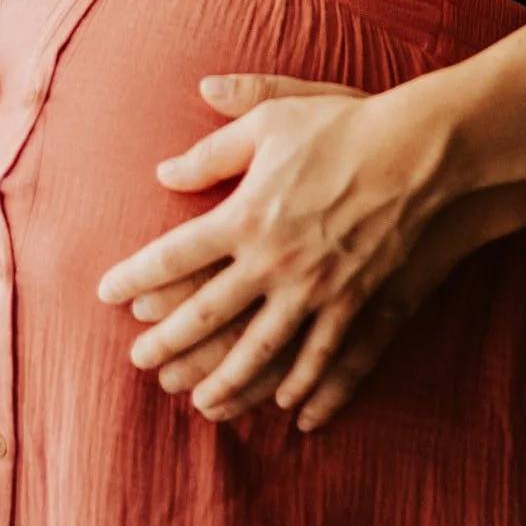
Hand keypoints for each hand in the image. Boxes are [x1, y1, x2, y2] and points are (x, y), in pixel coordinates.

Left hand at [97, 71, 451, 422]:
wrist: (416, 152)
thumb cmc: (340, 128)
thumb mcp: (271, 121)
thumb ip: (212, 150)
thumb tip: (163, 173)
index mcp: (245, 215)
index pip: (174, 255)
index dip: (136, 277)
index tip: (108, 295)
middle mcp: (271, 260)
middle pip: (206, 313)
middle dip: (169, 343)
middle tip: (142, 365)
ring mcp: (313, 289)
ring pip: (259, 350)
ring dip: (227, 381)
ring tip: (202, 403)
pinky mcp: (353, 303)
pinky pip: (320, 356)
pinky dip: (300, 384)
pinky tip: (283, 405)